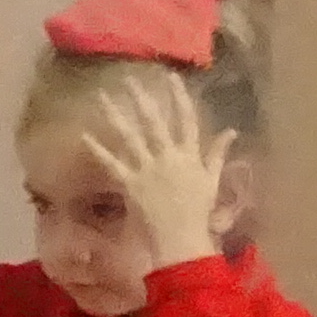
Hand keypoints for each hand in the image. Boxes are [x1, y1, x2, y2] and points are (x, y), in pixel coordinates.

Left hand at [75, 70, 227, 288]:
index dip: (179, 97)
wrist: (181, 238)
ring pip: (129, 136)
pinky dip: (98, 150)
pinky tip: (85, 135)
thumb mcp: (211, 179)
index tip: (171, 78)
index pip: (186, 119)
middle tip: (128, 79)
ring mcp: (147, 169)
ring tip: (102, 97)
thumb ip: (217, 153)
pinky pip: (112, 164)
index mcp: (189, 155)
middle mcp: (168, 157)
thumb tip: (231, 131)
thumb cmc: (198, 211)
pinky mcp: (130, 184)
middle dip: (141, 98)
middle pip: (153, 121)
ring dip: (115, 115)